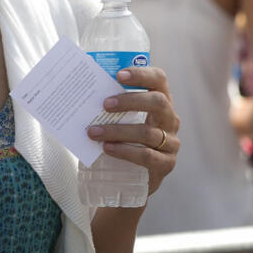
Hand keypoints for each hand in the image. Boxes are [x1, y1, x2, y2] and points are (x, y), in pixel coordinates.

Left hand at [86, 65, 178, 194]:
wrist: (131, 178)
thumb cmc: (123, 140)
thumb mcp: (121, 120)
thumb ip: (110, 106)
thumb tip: (81, 91)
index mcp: (160, 101)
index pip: (159, 80)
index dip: (141, 74)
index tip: (119, 75)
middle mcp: (170, 119)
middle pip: (158, 102)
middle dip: (130, 101)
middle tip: (105, 104)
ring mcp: (171, 142)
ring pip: (147, 132)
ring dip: (118, 131)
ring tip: (94, 132)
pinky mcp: (166, 164)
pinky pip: (146, 156)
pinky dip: (125, 151)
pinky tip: (107, 148)